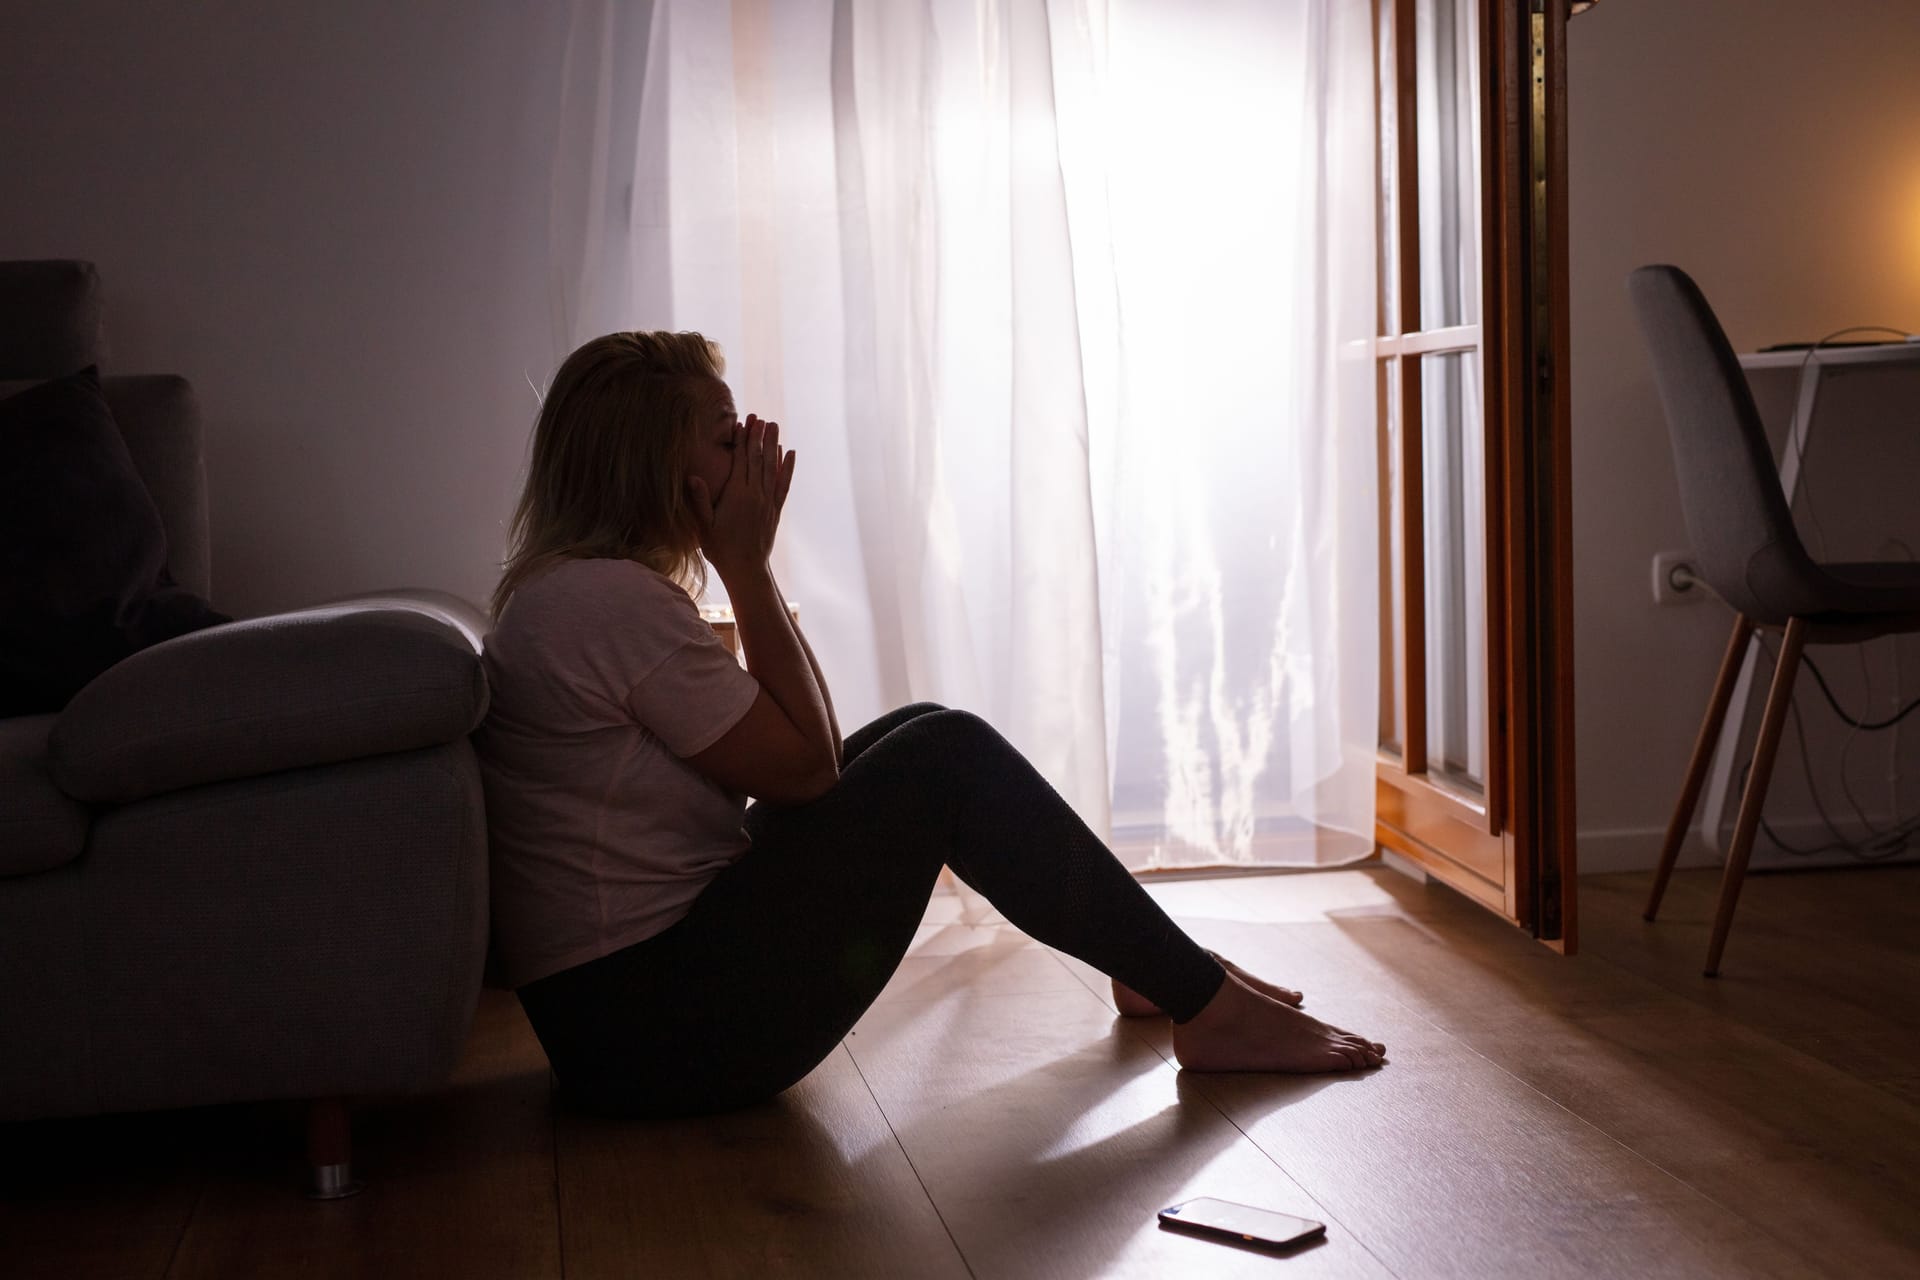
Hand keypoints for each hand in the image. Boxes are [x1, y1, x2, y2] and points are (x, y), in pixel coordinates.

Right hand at [687, 414, 795, 580]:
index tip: (742, 423)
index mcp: (737, 495)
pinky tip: (790, 453)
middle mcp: (755, 495)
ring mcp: (768, 501)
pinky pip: (783, 484)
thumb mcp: (704, 526)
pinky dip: (787, 467)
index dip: (741, 441)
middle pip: (757, 459)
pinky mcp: (775, 510)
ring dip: (773, 445)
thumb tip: (693, 476)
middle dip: (758, 436)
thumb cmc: (721, 549)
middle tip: (758, 416)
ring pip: (772, 467)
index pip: (740, 461)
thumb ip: (700, 501)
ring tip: (773, 425)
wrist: (746, 569)